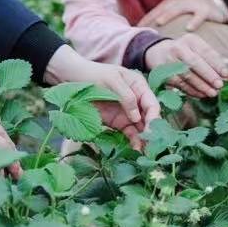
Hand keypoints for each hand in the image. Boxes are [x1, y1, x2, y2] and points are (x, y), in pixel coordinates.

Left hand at [44, 46, 160, 150]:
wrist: (73, 78)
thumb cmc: (94, 74)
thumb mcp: (111, 80)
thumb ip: (126, 96)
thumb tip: (137, 117)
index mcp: (139, 87)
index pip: (152, 104)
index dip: (154, 118)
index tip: (151, 130)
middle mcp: (136, 101)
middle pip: (149, 119)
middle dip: (150, 132)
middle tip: (150, 146)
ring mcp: (127, 113)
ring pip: (140, 129)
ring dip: (143, 140)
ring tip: (144, 152)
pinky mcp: (117, 123)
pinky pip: (128, 134)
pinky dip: (132, 142)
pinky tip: (134, 149)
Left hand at [138, 0, 227, 31]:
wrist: (218, 5)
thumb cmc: (194, 10)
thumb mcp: (180, 9)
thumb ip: (167, 16)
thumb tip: (151, 28)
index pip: (157, 9)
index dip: (146, 18)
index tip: (136, 28)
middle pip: (164, 8)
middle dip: (152, 17)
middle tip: (143, 27)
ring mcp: (194, 2)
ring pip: (178, 8)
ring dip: (168, 15)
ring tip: (159, 22)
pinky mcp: (205, 9)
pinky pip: (199, 15)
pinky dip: (194, 21)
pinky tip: (189, 29)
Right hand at [144, 33, 227, 97]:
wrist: (157, 52)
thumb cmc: (184, 52)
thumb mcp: (196, 48)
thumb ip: (211, 58)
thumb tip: (227, 70)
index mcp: (190, 40)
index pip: (206, 51)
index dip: (217, 64)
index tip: (226, 74)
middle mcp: (179, 48)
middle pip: (195, 63)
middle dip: (209, 75)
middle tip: (220, 85)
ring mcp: (169, 61)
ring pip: (187, 75)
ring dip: (201, 86)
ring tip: (212, 93)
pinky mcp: (164, 73)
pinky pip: (180, 84)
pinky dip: (192, 91)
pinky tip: (201, 94)